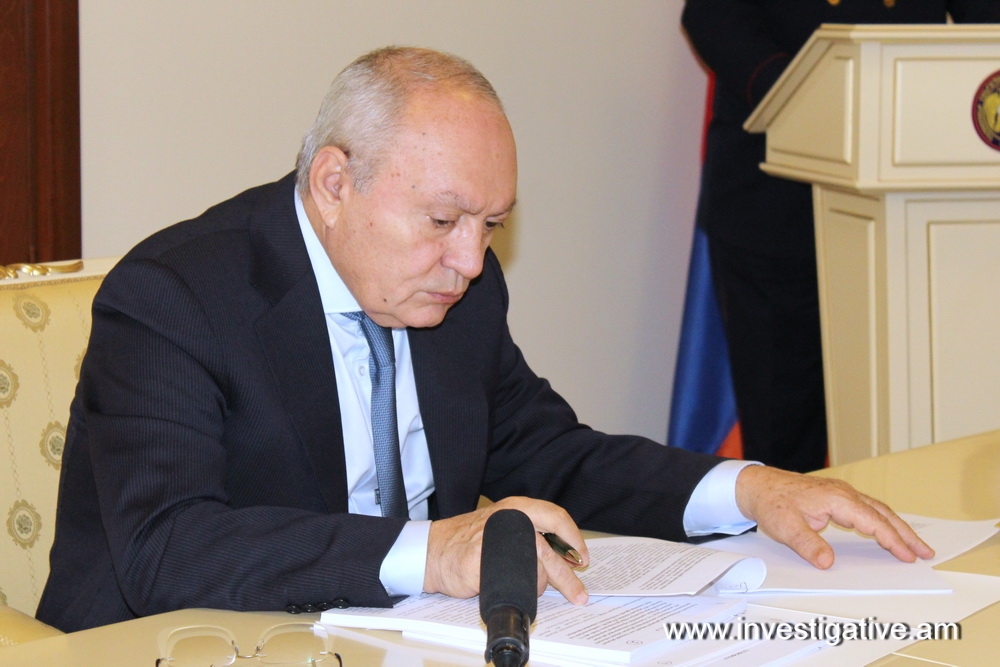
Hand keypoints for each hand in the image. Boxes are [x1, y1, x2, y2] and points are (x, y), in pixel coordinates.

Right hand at [423, 496, 589, 604]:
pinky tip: (511, 589)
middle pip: (549, 553)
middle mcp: (509, 521)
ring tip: (528, 588)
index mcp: (516, 508)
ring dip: (537, 586)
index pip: (556, 516)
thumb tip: (566, 555)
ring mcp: (495, 541)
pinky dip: (517, 591)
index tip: (582, 558)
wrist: (433, 550)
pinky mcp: (481, 562)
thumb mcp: (504, 525)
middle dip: (567, 579)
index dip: (573, 538)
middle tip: (579, 595)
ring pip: (534, 572)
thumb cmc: (469, 539)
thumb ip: (530, 533)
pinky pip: (512, 584)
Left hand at [734, 465, 934, 568]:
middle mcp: (843, 493)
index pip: (872, 521)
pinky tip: (887, 531)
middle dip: (906, 533)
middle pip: (883, 513)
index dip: (892, 539)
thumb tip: (828, 562)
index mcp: (836, 499)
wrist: (758, 485)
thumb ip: (808, 544)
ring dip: (897, 526)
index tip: (908, 556)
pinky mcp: (836, 497)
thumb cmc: (772, 502)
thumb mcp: (786, 527)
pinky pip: (867, 508)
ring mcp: (841, 493)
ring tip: (914, 545)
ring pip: (877, 509)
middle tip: (926, 552)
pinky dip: (882, 520)